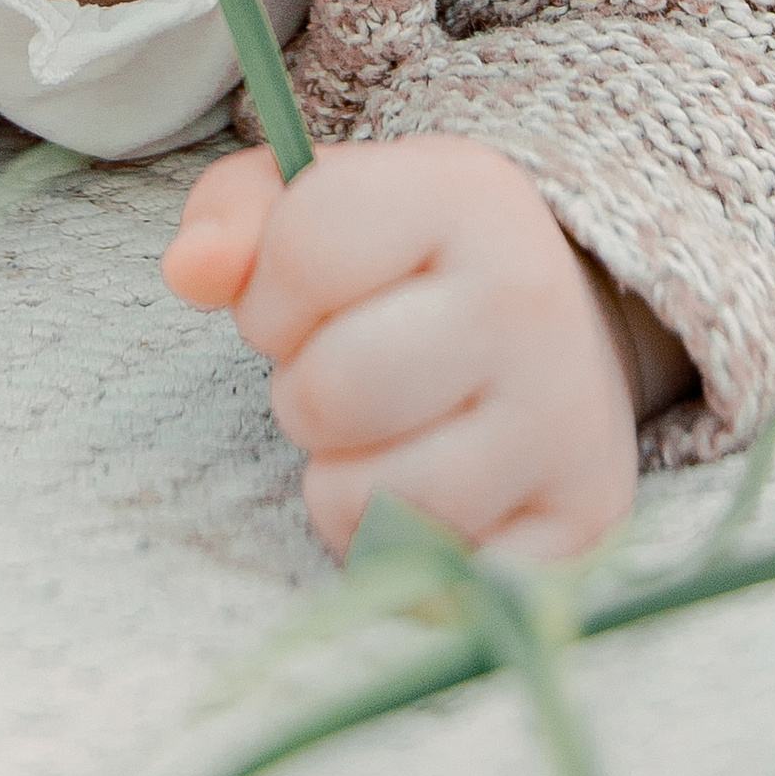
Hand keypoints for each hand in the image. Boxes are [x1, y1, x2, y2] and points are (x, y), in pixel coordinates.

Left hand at [163, 134, 649, 561]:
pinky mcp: (584, 522)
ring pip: (378, 500)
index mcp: (467, 194)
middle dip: (308, 397)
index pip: (305, 249)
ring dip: (348, 486)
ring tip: (386, 438)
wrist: (561, 342)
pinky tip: (436, 499)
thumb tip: (190, 270)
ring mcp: (568, 417)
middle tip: (350, 379)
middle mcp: (530, 296)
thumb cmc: (406, 274)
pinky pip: (436, 581)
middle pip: (333, 390)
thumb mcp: (320, 207)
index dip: (270, 293)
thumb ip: (232, 217)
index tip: (303, 304)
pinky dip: (408, 558)